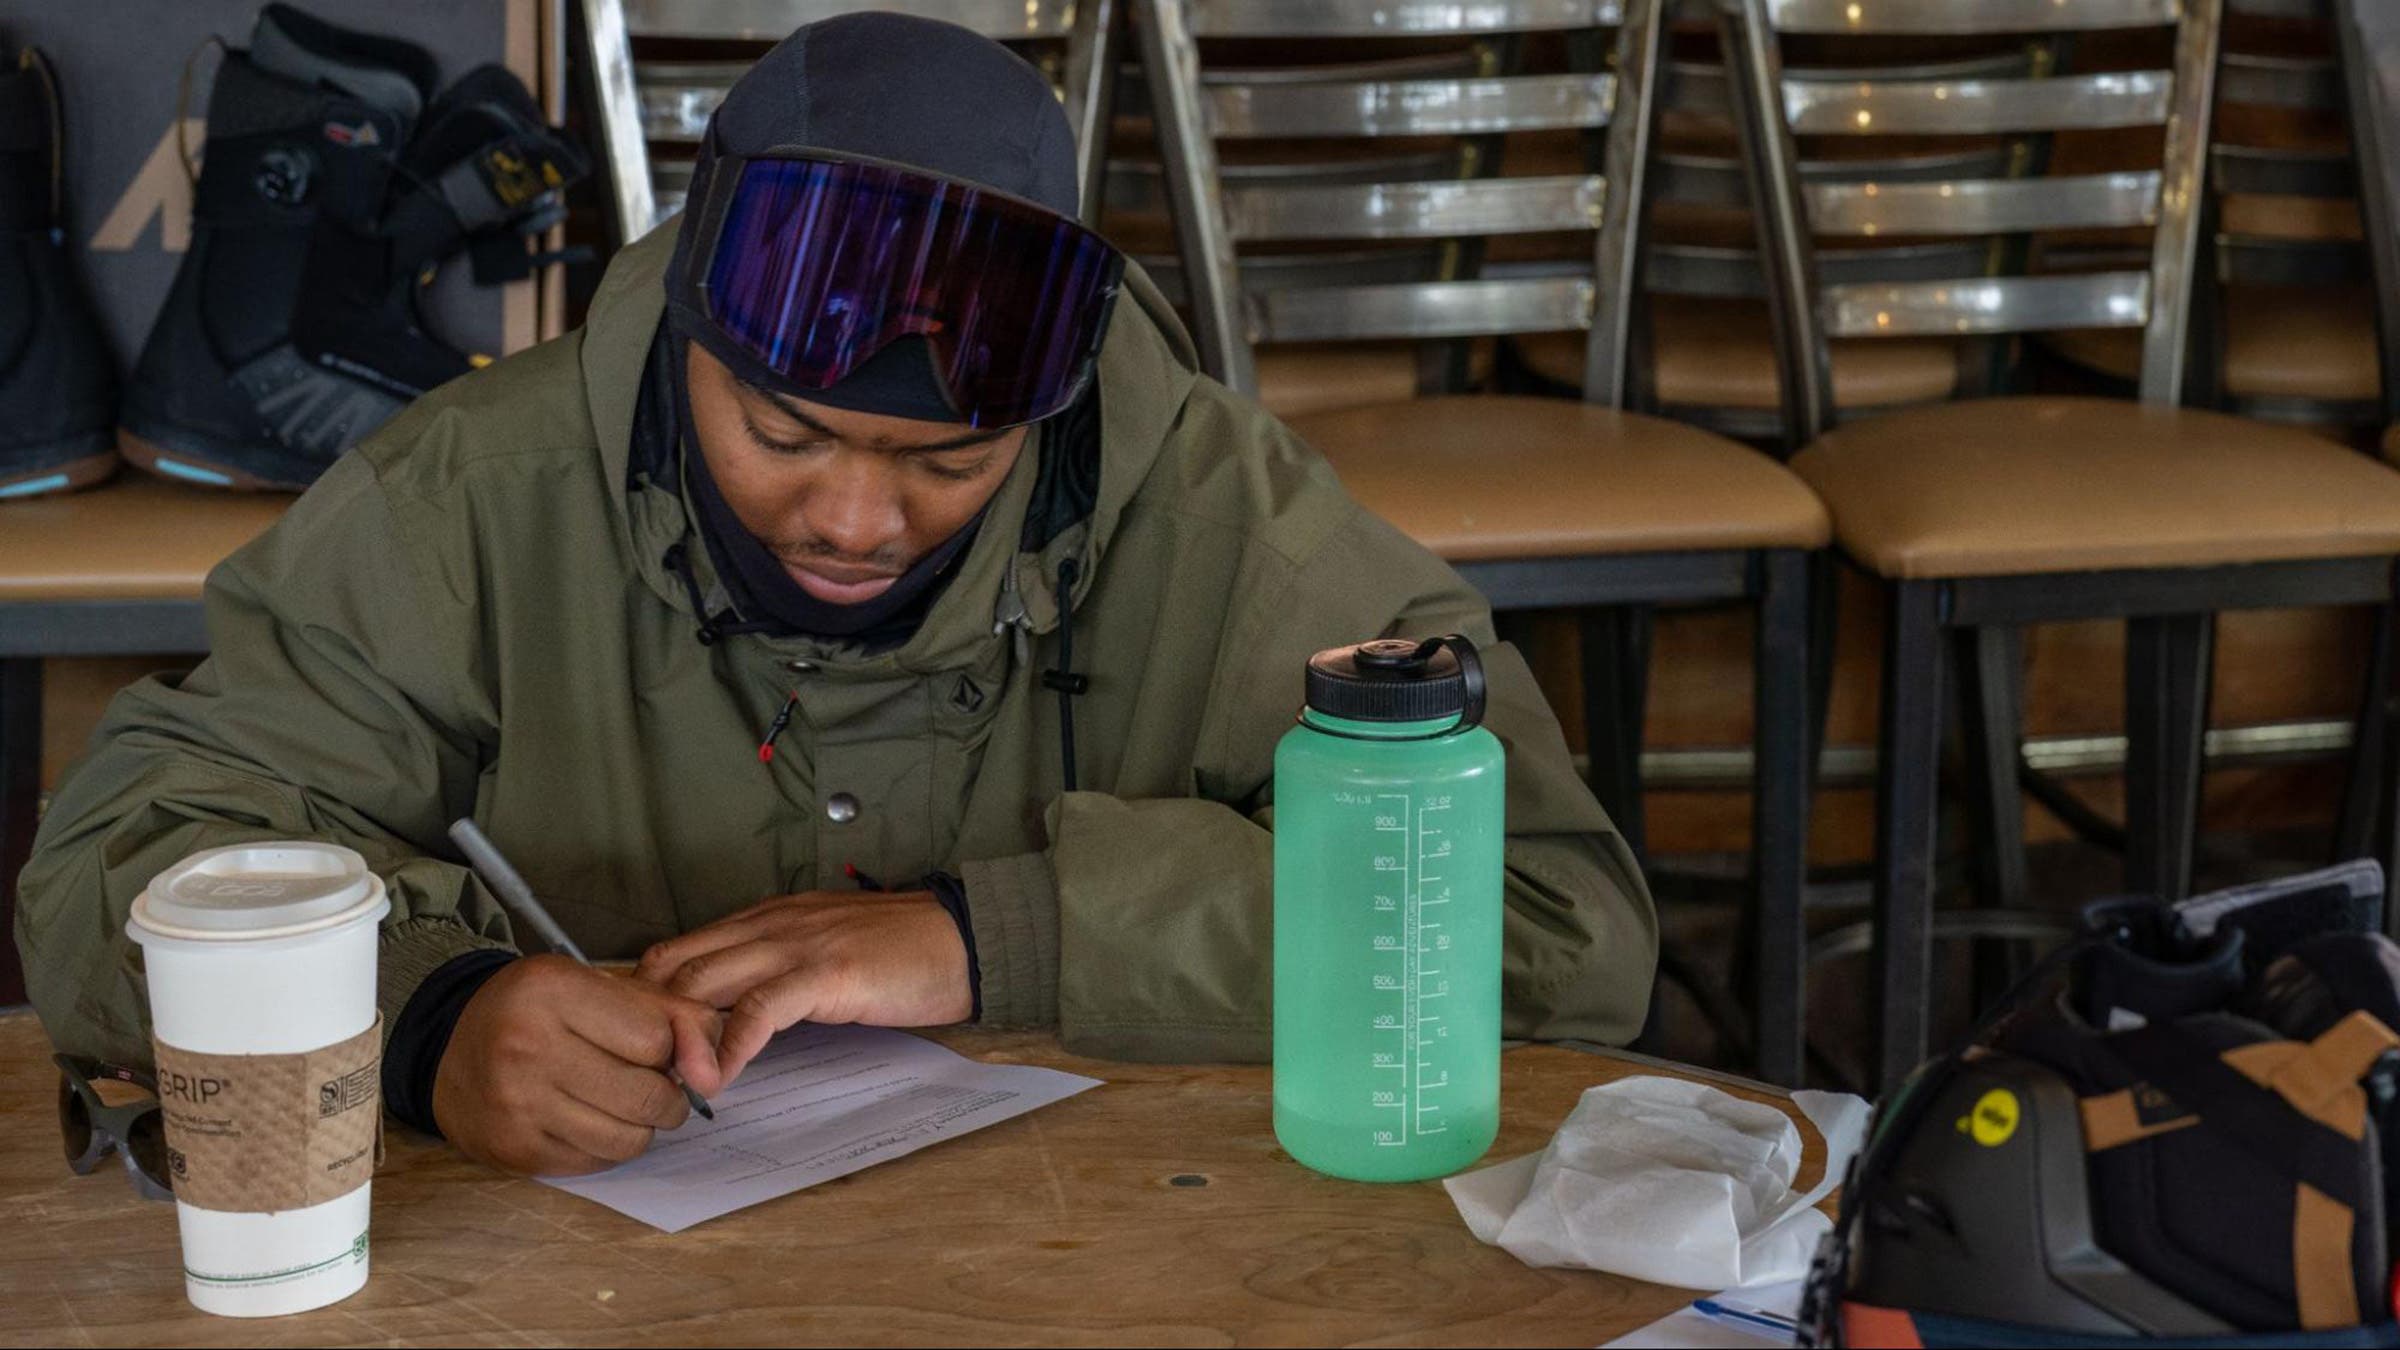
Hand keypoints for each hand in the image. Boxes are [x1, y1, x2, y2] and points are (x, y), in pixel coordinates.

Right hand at [432, 954, 726, 1176]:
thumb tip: (714, 1071)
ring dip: (642, 1126)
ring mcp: (518, 1106)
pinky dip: (608, 1146)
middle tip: (654, 1084)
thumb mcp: (601, 986)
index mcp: (553, 992)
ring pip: (629, 1139)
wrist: (449, 1047)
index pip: (657, 1040)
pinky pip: (597, 1163)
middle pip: (648, 1096)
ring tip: (625, 1102)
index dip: (675, 1049)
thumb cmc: (540, 1011)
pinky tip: (590, 1119)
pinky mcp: (515, 1151)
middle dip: (668, 1096)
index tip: (662, 1048)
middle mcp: (528, 1048)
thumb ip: (673, 1014)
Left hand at [635, 890, 972, 1084]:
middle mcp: (769, 924)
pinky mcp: (826, 974)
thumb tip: (733, 1020)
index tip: (640, 1048)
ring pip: (704, 985)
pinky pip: (759, 1011)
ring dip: (678, 1039)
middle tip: (643, 1074)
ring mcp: (795, 946)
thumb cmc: (901, 950)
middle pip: (675, 968)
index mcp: (765, 918)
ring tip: (669, 1084)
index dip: (647, 1000)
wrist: (963, 938)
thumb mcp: (822, 950)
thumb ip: (777, 973)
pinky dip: (728, 1049)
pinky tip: (717, 1081)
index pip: (677, 951)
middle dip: (648, 1022)